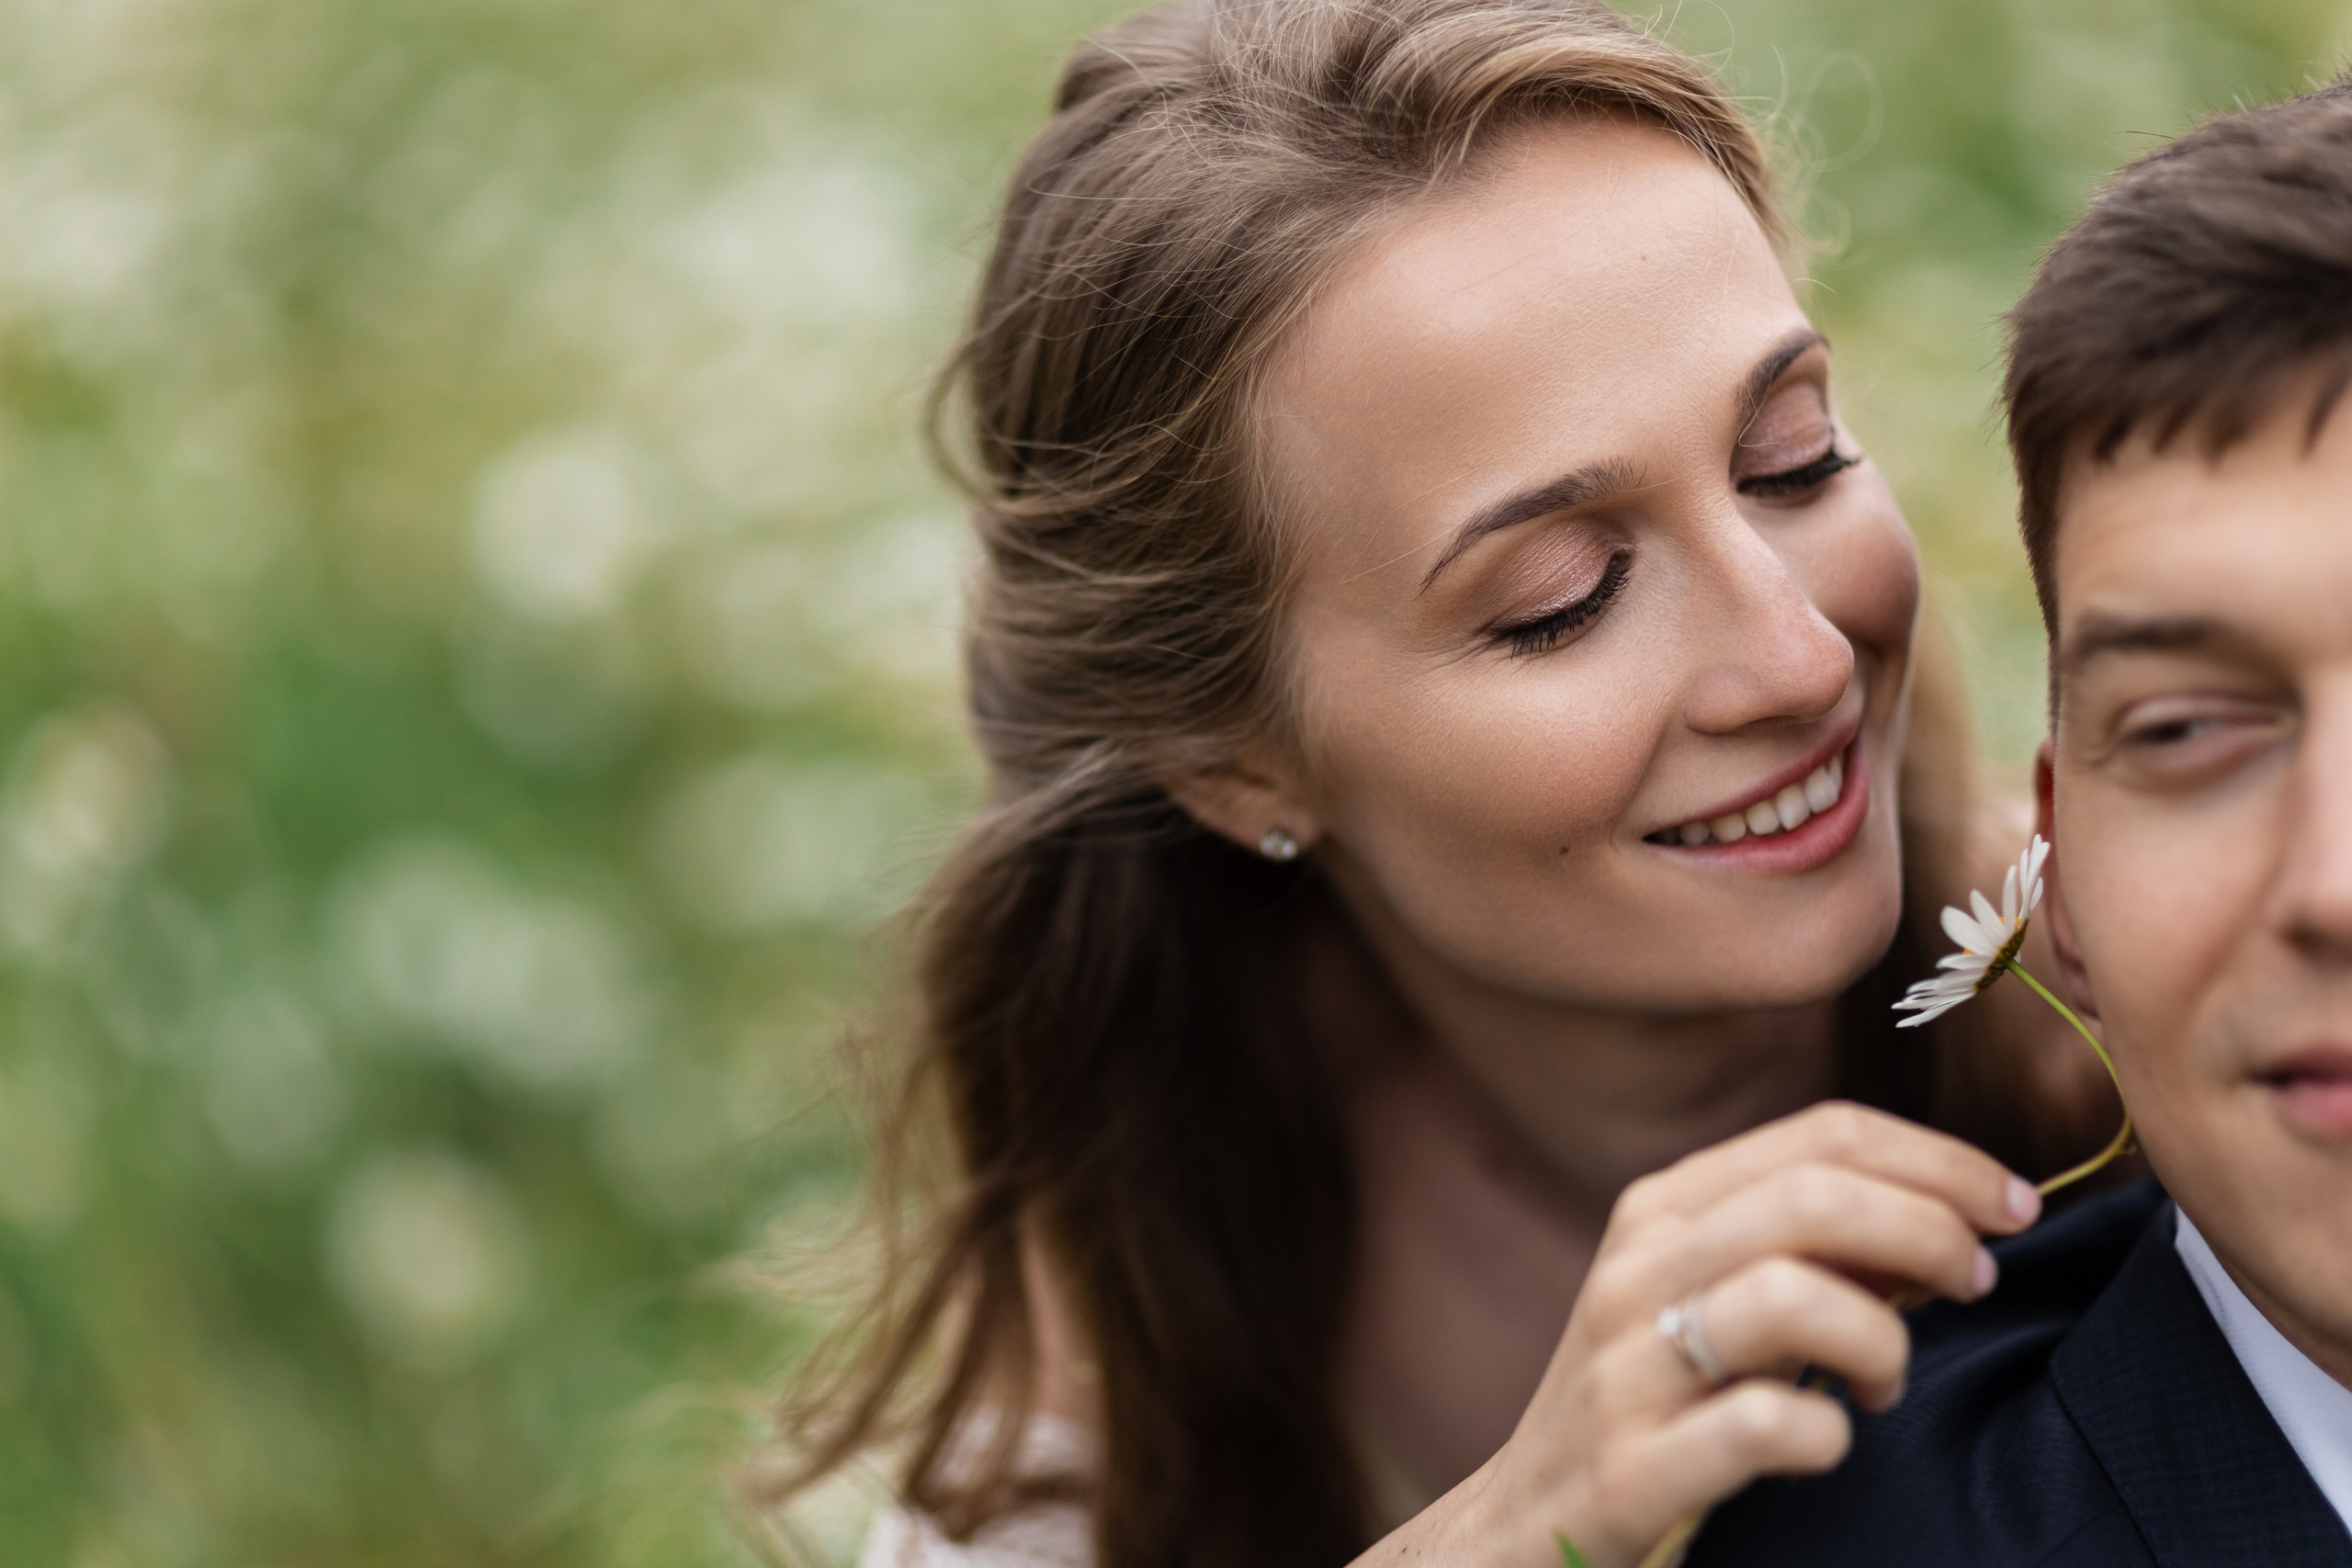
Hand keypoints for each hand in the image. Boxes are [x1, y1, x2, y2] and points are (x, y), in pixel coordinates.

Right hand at [1355, 1102, 2042, 1567]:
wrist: (1520, 1526)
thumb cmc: (1652, 1402)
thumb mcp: (1710, 1298)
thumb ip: (1809, 1245)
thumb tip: (1951, 1211)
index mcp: (1661, 1210)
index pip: (1821, 1133)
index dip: (1939, 1158)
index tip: (2013, 1205)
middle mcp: (1635, 1271)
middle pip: (1814, 1195)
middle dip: (1931, 1229)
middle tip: (1976, 1283)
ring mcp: (1626, 1369)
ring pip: (1787, 1295)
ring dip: (1881, 1336)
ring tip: (1887, 1382)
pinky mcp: (1631, 1470)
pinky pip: (1760, 1426)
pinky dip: (1824, 1433)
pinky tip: (1831, 1442)